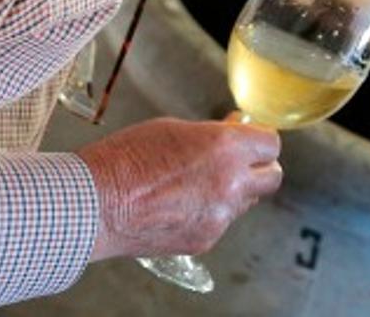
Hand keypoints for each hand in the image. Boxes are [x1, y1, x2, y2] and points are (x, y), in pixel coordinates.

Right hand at [77, 117, 281, 259]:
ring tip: (195, 183)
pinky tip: (179, 204)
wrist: (96, 203)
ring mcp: (220, 216)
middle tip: (239, 161)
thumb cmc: (125, 159)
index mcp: (225, 148)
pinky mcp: (206, 240)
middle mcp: (231, 183)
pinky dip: (209, 213)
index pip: (271, 143)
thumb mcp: (173, 129)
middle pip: (272, 177)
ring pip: (245, 201)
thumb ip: (211, 135)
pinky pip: (220, 222)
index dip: (259, 138)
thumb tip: (233, 133)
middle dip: (259, 167)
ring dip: (232, 191)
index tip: (249, 137)